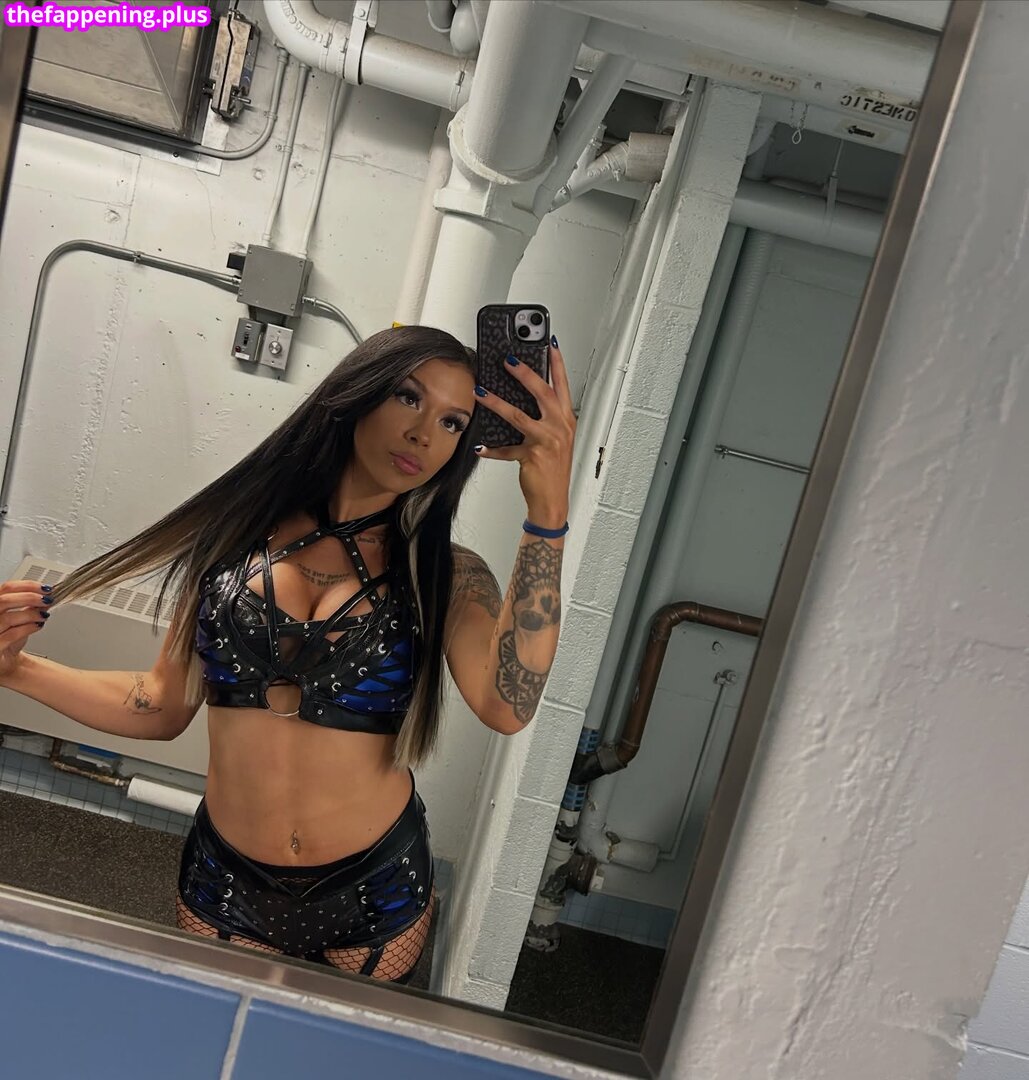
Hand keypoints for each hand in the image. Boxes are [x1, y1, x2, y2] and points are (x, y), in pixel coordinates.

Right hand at [0, 580, 50, 678]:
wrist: (4, 661)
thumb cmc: (8, 638)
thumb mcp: (21, 618)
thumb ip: (30, 605)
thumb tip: (47, 595)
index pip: (6, 588)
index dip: (27, 586)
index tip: (45, 588)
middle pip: (3, 600)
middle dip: (29, 597)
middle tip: (46, 599)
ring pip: (7, 618)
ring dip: (30, 614)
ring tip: (44, 614)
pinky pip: (10, 635)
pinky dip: (27, 628)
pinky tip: (38, 626)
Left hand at [473, 337, 575, 525]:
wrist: (553, 500)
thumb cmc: (552, 469)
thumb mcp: (555, 439)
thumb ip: (545, 417)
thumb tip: (523, 397)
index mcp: (566, 420)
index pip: (562, 385)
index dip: (557, 363)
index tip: (550, 343)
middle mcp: (559, 427)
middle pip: (542, 392)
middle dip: (525, 372)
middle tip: (508, 359)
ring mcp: (547, 442)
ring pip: (518, 416)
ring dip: (497, 402)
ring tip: (481, 392)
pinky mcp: (532, 456)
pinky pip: (507, 449)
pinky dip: (492, 449)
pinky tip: (480, 446)